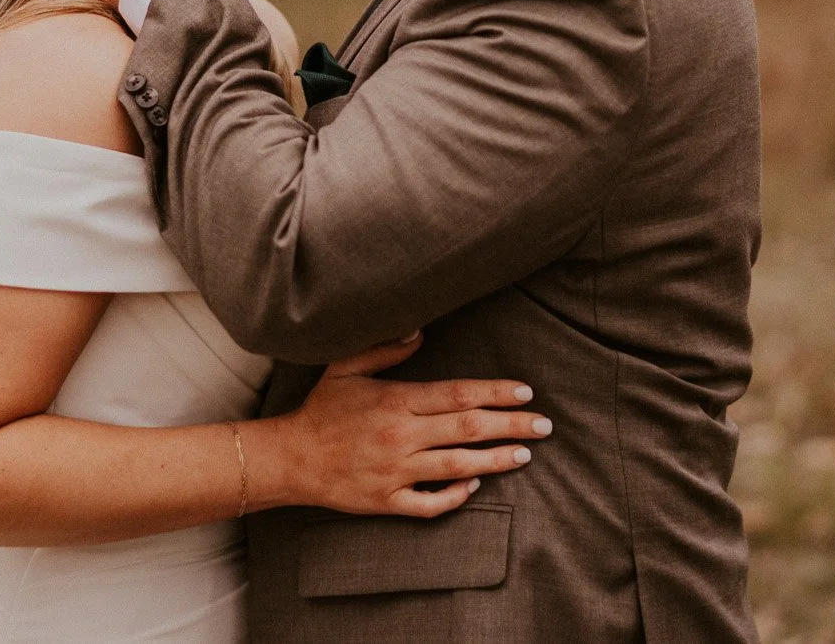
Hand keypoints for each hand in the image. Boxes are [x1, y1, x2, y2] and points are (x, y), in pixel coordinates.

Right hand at [248, 333, 548, 517]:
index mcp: (395, 401)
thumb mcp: (346, 368)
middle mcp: (400, 437)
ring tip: (525, 454)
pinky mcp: (387, 502)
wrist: (290, 458)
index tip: (525, 392)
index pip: (458, 395)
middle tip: (544, 425)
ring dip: (497, 460)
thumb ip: (385, 349)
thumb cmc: (321, 410)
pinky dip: (457, 495)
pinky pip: (431, 503)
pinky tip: (476, 484)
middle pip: (469, 430)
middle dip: (512, 426)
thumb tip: (420, 331)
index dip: (496, 393)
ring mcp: (395, 472)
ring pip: (458, 466)